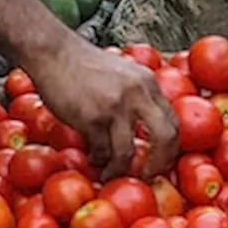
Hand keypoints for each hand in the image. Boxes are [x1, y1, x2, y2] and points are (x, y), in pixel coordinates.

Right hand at [26, 35, 178, 179]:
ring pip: (128, 153)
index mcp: (148, 83)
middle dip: (160, 163)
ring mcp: (115, 107)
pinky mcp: (92, 118)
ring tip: (111, 174)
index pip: (173, 121)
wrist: (54, 52)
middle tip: (148, 175)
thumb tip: (144, 128)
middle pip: (165, 138)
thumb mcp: (122, 72)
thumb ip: (137, 94)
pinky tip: (94, 159)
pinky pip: (101, 151)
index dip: (170, 147)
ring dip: (119, 170)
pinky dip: (99, 160)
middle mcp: (137, 94)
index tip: (160, 161)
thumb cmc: (84, 64)